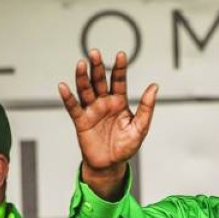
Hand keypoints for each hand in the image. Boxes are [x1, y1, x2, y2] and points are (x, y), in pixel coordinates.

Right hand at [58, 49, 157, 198]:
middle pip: (100, 81)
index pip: (119, 81)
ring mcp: (91, 110)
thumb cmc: (126, 147)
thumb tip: (154, 86)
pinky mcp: (81, 121)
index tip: (121, 55)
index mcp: (119, 102)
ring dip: (82, 77)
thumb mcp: (140, 128)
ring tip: (81, 64)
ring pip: (85, 90)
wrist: (110, 165)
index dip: (120, 68)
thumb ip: (147, 108)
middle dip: (97, 67)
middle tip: (95, 53)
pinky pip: (73, 107)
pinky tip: (64, 87)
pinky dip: (68, 97)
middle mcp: (104, 103)